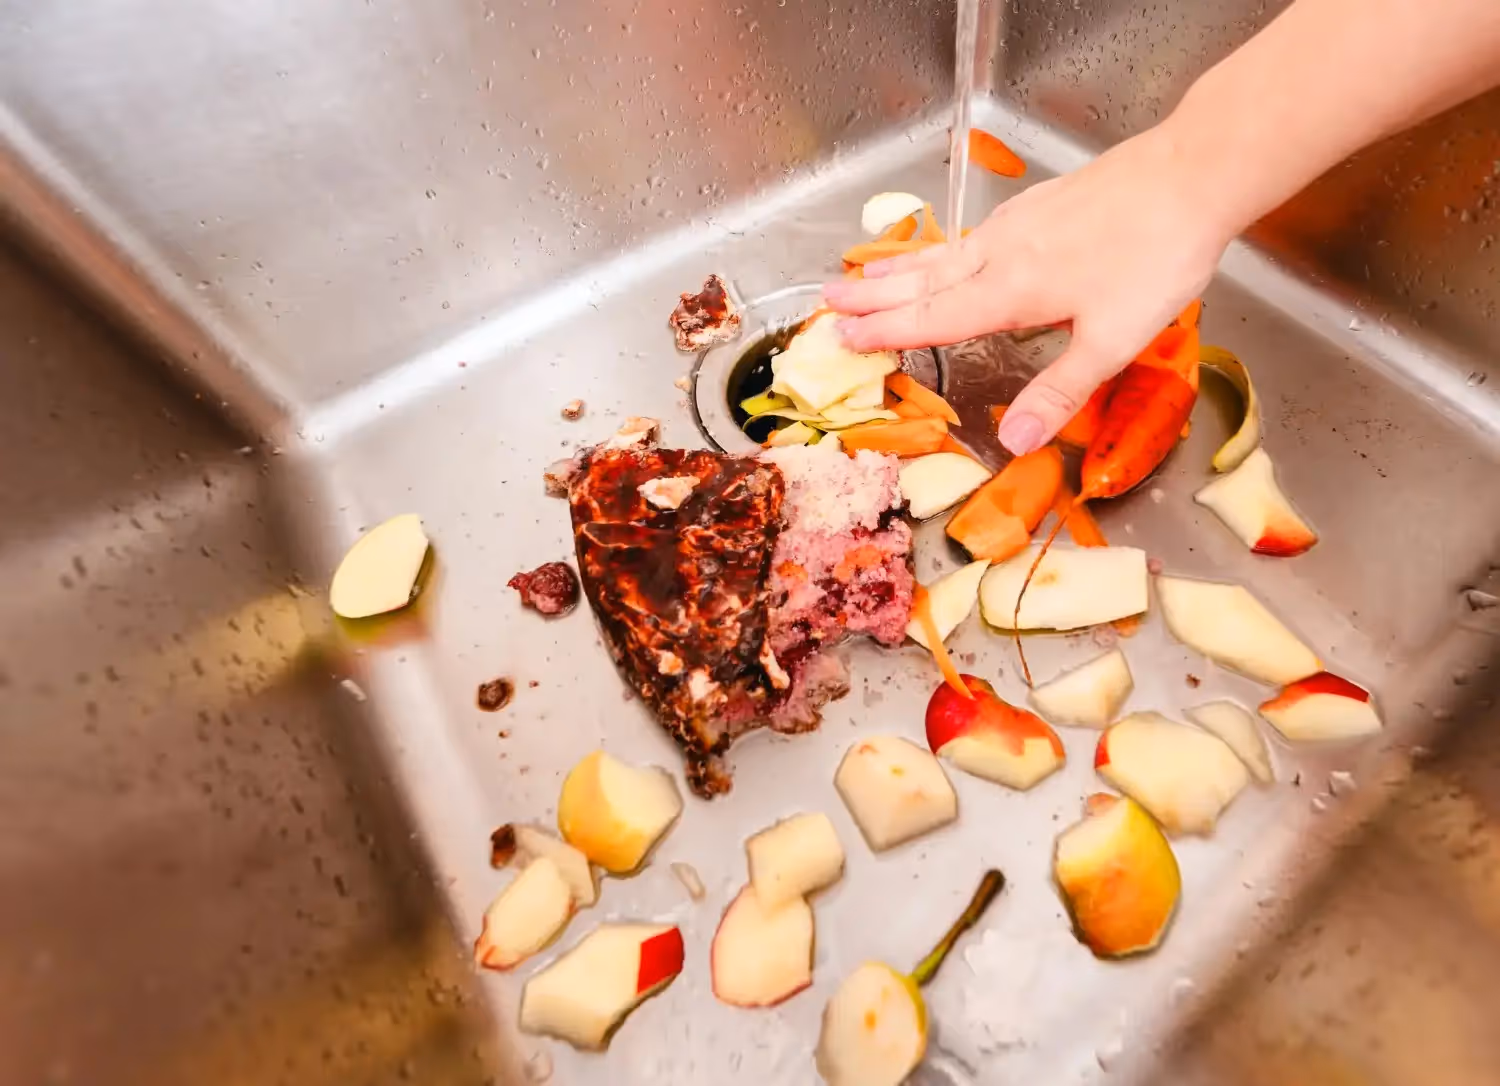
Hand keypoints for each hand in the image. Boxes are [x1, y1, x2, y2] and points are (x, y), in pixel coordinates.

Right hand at [823, 125, 1233, 454]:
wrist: (1192, 174)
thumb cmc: (1155, 258)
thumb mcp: (1113, 341)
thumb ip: (1059, 391)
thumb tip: (1013, 443)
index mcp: (1010, 290)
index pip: (932, 318)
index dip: (886, 332)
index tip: (843, 336)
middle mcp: (1002, 252)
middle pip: (924, 278)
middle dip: (875, 294)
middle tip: (828, 300)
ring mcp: (1018, 223)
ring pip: (944, 251)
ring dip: (900, 268)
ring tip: (864, 274)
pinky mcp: (1039, 204)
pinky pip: (971, 234)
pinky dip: (940, 247)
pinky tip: (947, 249)